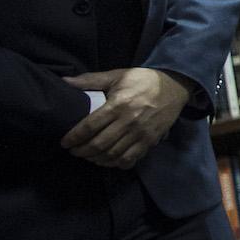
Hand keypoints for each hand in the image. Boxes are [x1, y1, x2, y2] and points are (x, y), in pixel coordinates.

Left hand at [59, 67, 189, 169]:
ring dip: (96, 159)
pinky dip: (115, 164)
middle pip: (99, 144)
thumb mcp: (117, 75)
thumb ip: (90, 80)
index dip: (73, 137)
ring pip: (112, 155)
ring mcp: (141, 133)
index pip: (89, 126)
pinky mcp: (150, 141)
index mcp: (118, 104)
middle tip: (73, 151)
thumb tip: (64, 81)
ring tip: (88, 156)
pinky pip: (129, 159)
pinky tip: (107, 160)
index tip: (64, 142)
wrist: (175, 86)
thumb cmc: (142, 80)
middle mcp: (129, 121)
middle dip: (81, 151)